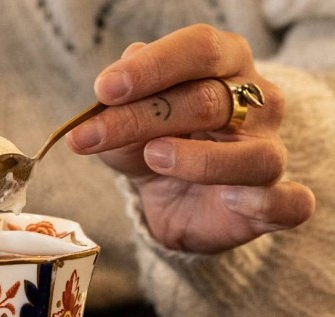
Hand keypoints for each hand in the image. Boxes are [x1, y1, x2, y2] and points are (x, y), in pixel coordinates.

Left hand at [66, 24, 314, 252]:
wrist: (171, 202)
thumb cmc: (153, 146)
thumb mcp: (124, 124)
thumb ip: (119, 105)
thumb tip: (118, 76)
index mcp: (224, 65)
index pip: (199, 49)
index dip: (152, 66)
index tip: (105, 89)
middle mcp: (257, 104)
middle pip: (209, 101)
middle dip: (143, 118)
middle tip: (93, 136)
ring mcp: (269, 152)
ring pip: (252, 154)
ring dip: (199, 159)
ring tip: (153, 157)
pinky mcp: (274, 202)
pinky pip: (289, 202)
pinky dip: (263, 202)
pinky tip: (230, 199)